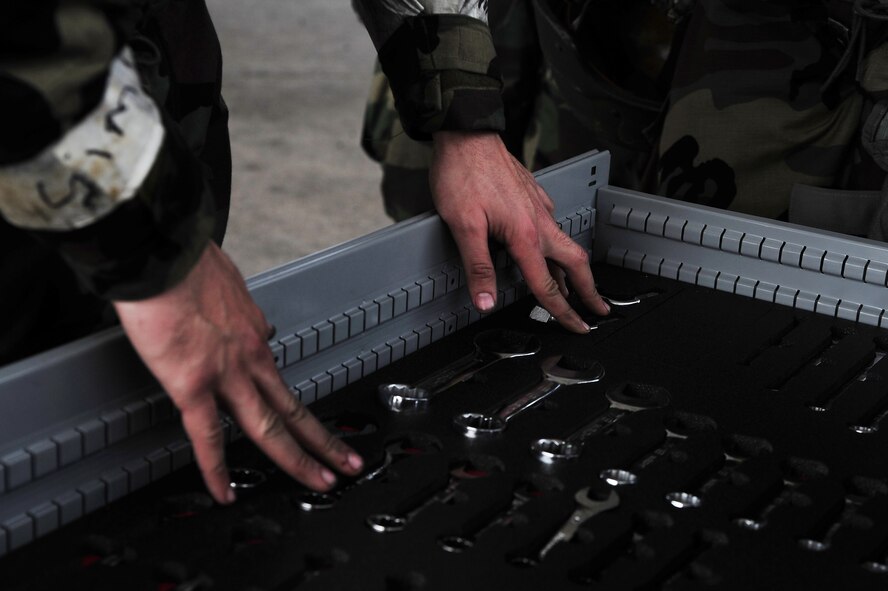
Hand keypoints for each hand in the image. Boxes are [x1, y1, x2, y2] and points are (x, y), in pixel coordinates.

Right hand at [113, 243, 362, 503]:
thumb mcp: (224, 277)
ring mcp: (228, 373)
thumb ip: (231, 301)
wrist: (162, 252)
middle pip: (293, 407)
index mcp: (252, 329)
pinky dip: (216, 471)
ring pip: (271, 428)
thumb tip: (234, 304)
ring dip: (300, 459)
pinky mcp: (193, 386)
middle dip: (324, 439)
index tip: (294, 409)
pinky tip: (224, 493)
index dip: (284, 393)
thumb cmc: (184, 258)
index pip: (274, 369)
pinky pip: (207, 439)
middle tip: (347, 462)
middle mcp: (250, 354)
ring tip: (321, 482)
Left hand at [430, 131, 608, 331]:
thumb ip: (478, 267)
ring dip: (572, 269)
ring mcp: (538, 206)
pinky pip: (552, 224)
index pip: (547, 285)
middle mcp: (539, 220)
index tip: (577, 327)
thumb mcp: (463, 226)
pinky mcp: (532, 194)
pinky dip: (556, 243)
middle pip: (574, 263)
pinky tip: (547, 245)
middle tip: (598, 309)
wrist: (466, 135)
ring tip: (575, 287)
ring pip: (564, 243)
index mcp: (525, 234)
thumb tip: (485, 301)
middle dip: (589, 290)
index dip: (563, 312)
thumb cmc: (462, 174)